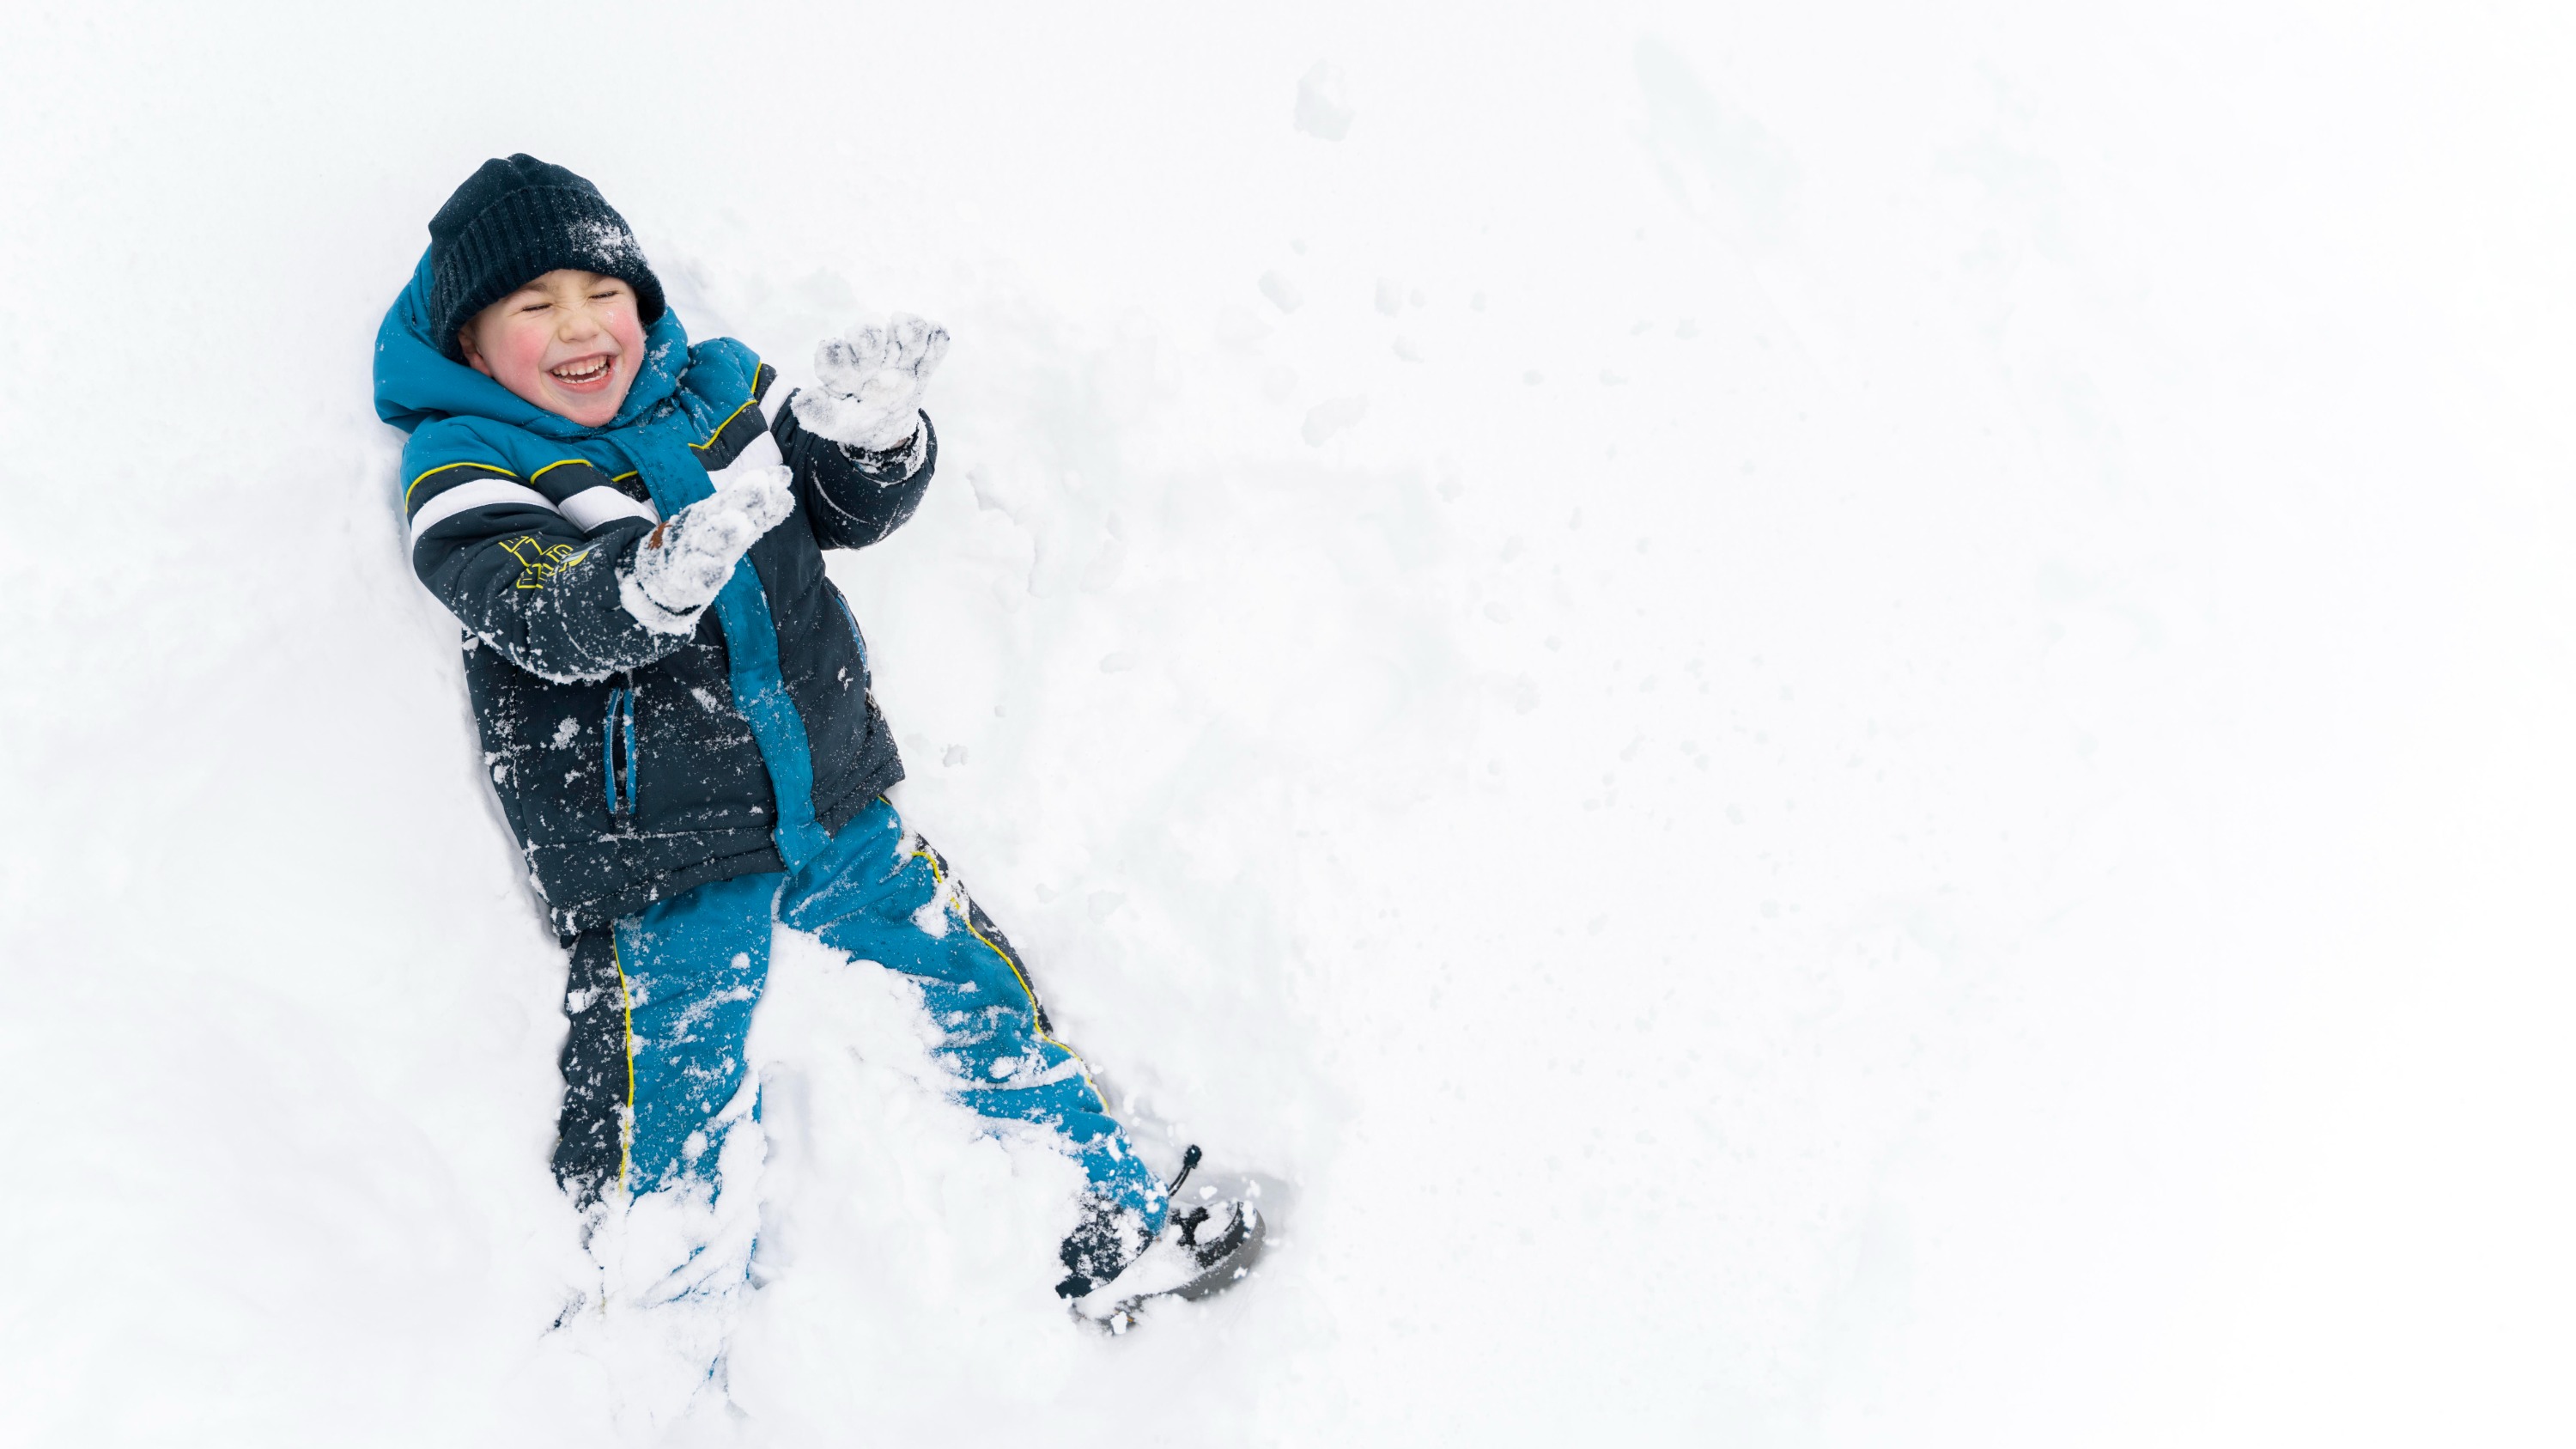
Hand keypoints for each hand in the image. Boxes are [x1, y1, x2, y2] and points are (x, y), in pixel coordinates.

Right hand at [618, 466, 795, 627]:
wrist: (661, 574)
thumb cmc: (705, 542)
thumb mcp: (733, 521)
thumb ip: (762, 505)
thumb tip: (786, 476)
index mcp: (717, 510)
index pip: (742, 494)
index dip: (762, 485)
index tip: (783, 476)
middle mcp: (705, 524)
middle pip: (723, 508)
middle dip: (743, 497)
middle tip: (762, 485)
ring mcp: (693, 549)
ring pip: (709, 539)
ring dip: (725, 531)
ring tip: (741, 523)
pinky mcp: (686, 578)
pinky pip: (698, 576)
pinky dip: (709, 574)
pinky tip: (722, 571)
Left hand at [795, 312, 950, 451]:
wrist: (886, 427)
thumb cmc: (856, 420)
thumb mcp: (836, 423)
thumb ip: (819, 413)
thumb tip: (800, 402)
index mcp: (843, 365)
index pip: (834, 352)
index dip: (836, 355)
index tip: (844, 373)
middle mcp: (869, 352)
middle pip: (870, 330)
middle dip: (871, 339)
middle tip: (877, 364)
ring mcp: (898, 353)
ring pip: (906, 326)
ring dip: (908, 333)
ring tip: (908, 356)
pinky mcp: (924, 358)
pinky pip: (936, 339)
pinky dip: (936, 342)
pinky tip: (926, 360)